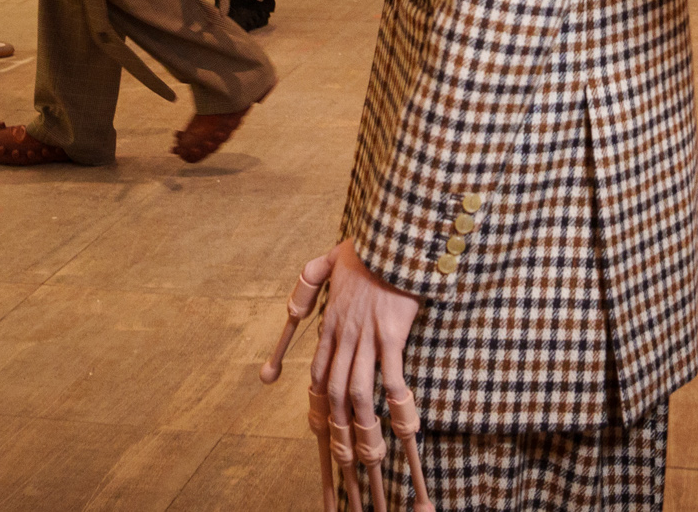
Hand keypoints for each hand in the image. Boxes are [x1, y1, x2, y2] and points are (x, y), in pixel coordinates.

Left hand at [305, 240, 428, 508]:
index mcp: (330, 322)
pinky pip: (392, 377)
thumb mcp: (328, 259)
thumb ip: (308, 281)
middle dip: (337, 432)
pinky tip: (405, 428)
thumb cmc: (366, 245)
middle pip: (333, 393)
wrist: (391, 233)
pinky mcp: (391, 334)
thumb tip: (293, 308)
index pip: (317, 375)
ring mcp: (365, 336)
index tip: (322, 435)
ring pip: (357, 393)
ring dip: (362, 429)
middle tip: (343, 463)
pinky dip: (398, 406)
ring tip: (371, 458)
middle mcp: (342, 334)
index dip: (318, 409)